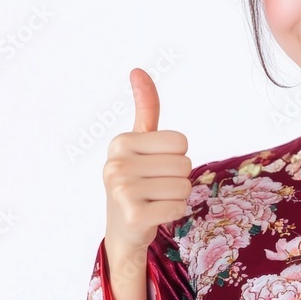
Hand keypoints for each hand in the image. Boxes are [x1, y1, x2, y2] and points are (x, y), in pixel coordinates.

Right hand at [103, 68, 192, 253]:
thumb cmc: (137, 180)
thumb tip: (137, 70)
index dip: (177, 156)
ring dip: (177, 196)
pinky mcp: (133, 215)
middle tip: (155, 187)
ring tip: (155, 200)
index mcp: (120, 142)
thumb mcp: (140, 142)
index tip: (154, 167)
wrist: (123, 229)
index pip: (181, 142)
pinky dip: (174, 212)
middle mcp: (116, 164)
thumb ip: (145, 108)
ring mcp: (122, 191)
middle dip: (178, 178)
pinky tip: (154, 215)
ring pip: (184, 186)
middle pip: (184, 164)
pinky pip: (178, 206)